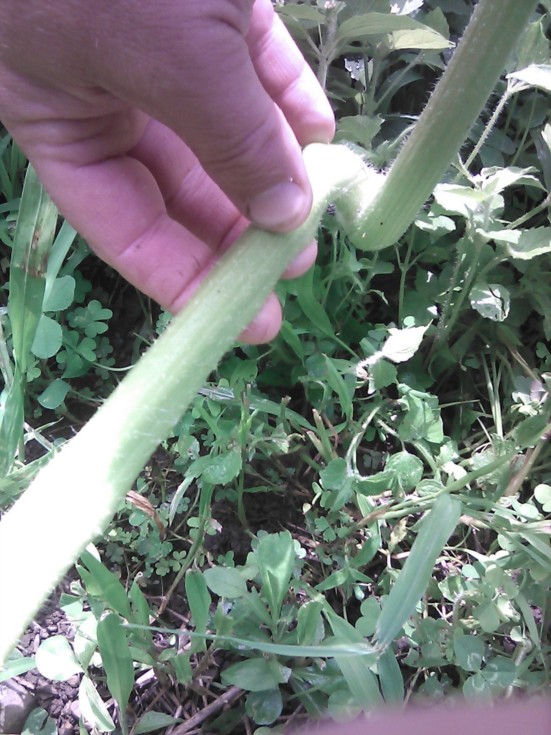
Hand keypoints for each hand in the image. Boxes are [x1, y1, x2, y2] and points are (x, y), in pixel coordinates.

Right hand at [0, 0, 333, 341]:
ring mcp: (153, 42)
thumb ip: (230, 142)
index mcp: (61, 117)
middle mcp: (102, 89)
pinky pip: (250, 59)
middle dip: (237, 226)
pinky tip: (318, 133)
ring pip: (218, 125)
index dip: (186, 281)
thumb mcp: (171, 61)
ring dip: (270, 165)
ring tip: (313, 205)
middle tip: (291, 262)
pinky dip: (285, 95)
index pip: (125, 229)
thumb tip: (285, 215)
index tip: (247, 320)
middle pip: (177, 186)